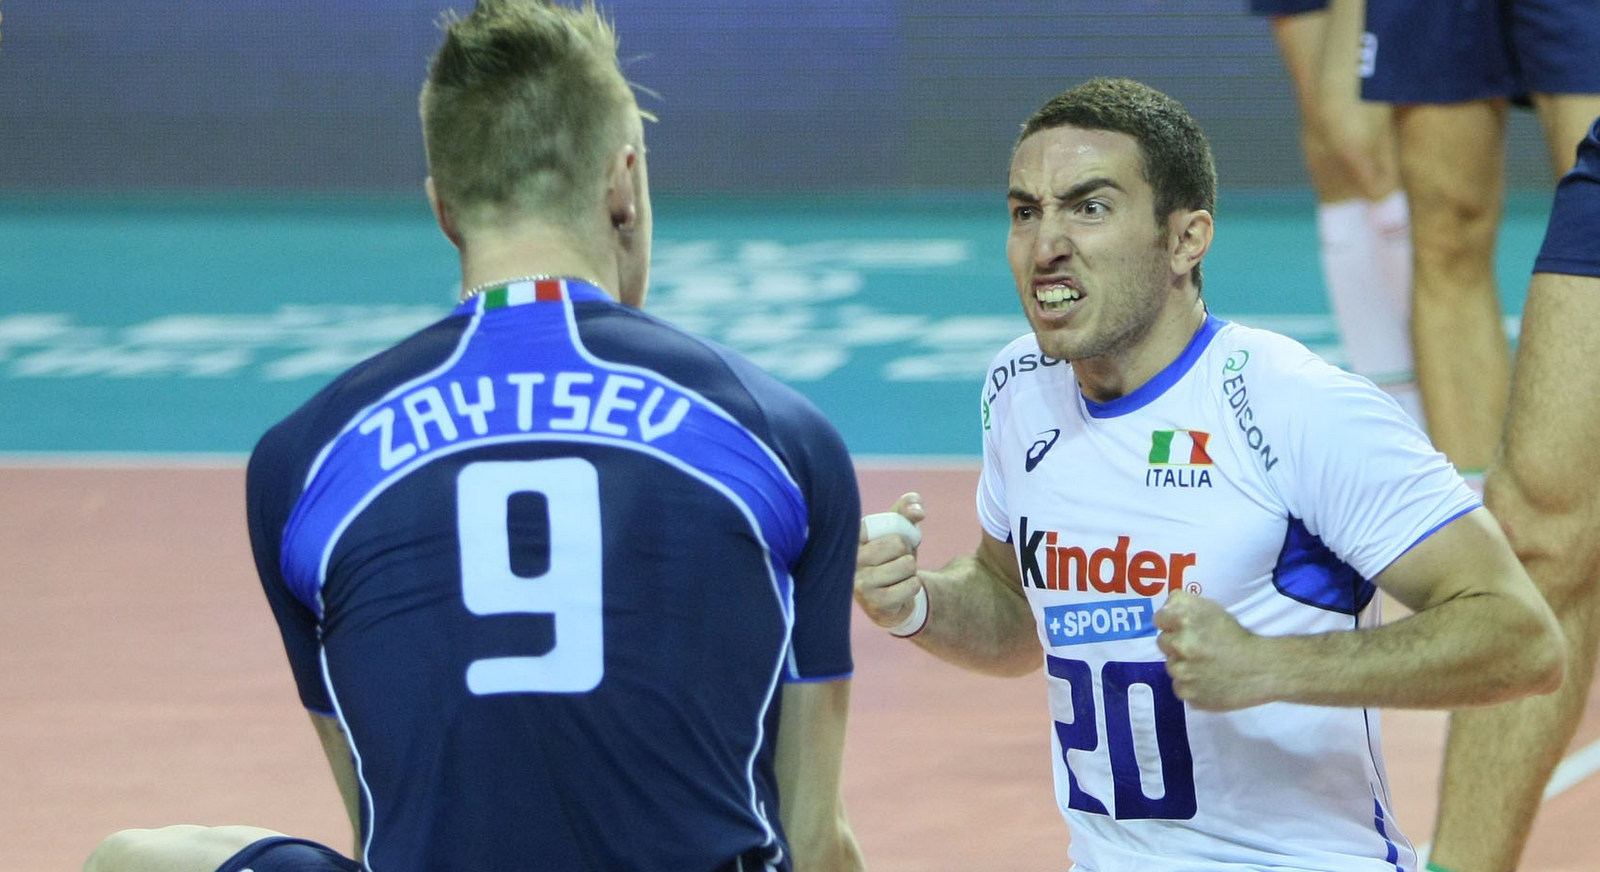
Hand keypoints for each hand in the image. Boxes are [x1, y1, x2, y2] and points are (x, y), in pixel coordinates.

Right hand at [853, 492, 925, 630]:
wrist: (892, 599)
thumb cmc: (893, 556)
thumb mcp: (900, 528)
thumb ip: (907, 508)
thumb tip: (918, 512)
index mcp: (851, 538)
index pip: (884, 522)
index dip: (900, 532)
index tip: (895, 542)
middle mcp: (849, 560)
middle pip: (898, 543)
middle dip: (907, 552)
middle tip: (897, 561)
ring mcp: (859, 583)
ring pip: (906, 565)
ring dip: (910, 570)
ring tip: (897, 576)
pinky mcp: (874, 603)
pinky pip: (911, 585)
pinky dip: (914, 586)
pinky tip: (900, 590)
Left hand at [1154, 590, 1270, 710]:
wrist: (1261, 669)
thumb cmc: (1237, 636)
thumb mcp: (1212, 609)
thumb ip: (1183, 603)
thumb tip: (1165, 611)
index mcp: (1184, 619)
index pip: (1159, 619)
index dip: (1170, 623)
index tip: (1182, 628)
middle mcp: (1179, 645)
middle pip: (1163, 643)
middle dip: (1177, 644)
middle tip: (1199, 647)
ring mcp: (1182, 673)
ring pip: (1172, 667)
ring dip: (1184, 666)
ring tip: (1207, 666)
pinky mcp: (1188, 694)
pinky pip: (1181, 687)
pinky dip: (1192, 685)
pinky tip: (1209, 681)